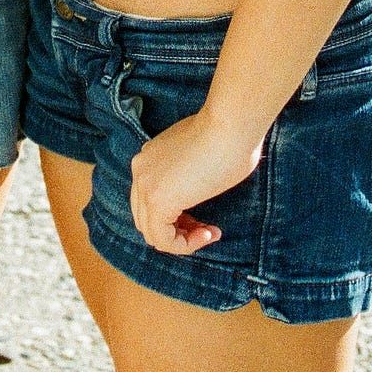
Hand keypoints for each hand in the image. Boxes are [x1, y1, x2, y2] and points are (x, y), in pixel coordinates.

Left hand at [129, 110, 264, 256]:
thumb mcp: (198, 158)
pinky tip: (208, 234)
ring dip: (183, 240)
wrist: (230, 126)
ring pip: (152, 233)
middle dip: (178, 229)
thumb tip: (196, 189)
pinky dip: (185, 245)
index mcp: (149, 157)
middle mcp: (141, 170)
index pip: (149, 201)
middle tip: (206, 228)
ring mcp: (146, 185)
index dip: (178, 217)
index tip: (204, 218)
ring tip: (210, 233)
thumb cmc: (228, 137)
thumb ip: (187, 175)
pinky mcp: (158, 200)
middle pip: (147, 218)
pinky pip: (163, 240)